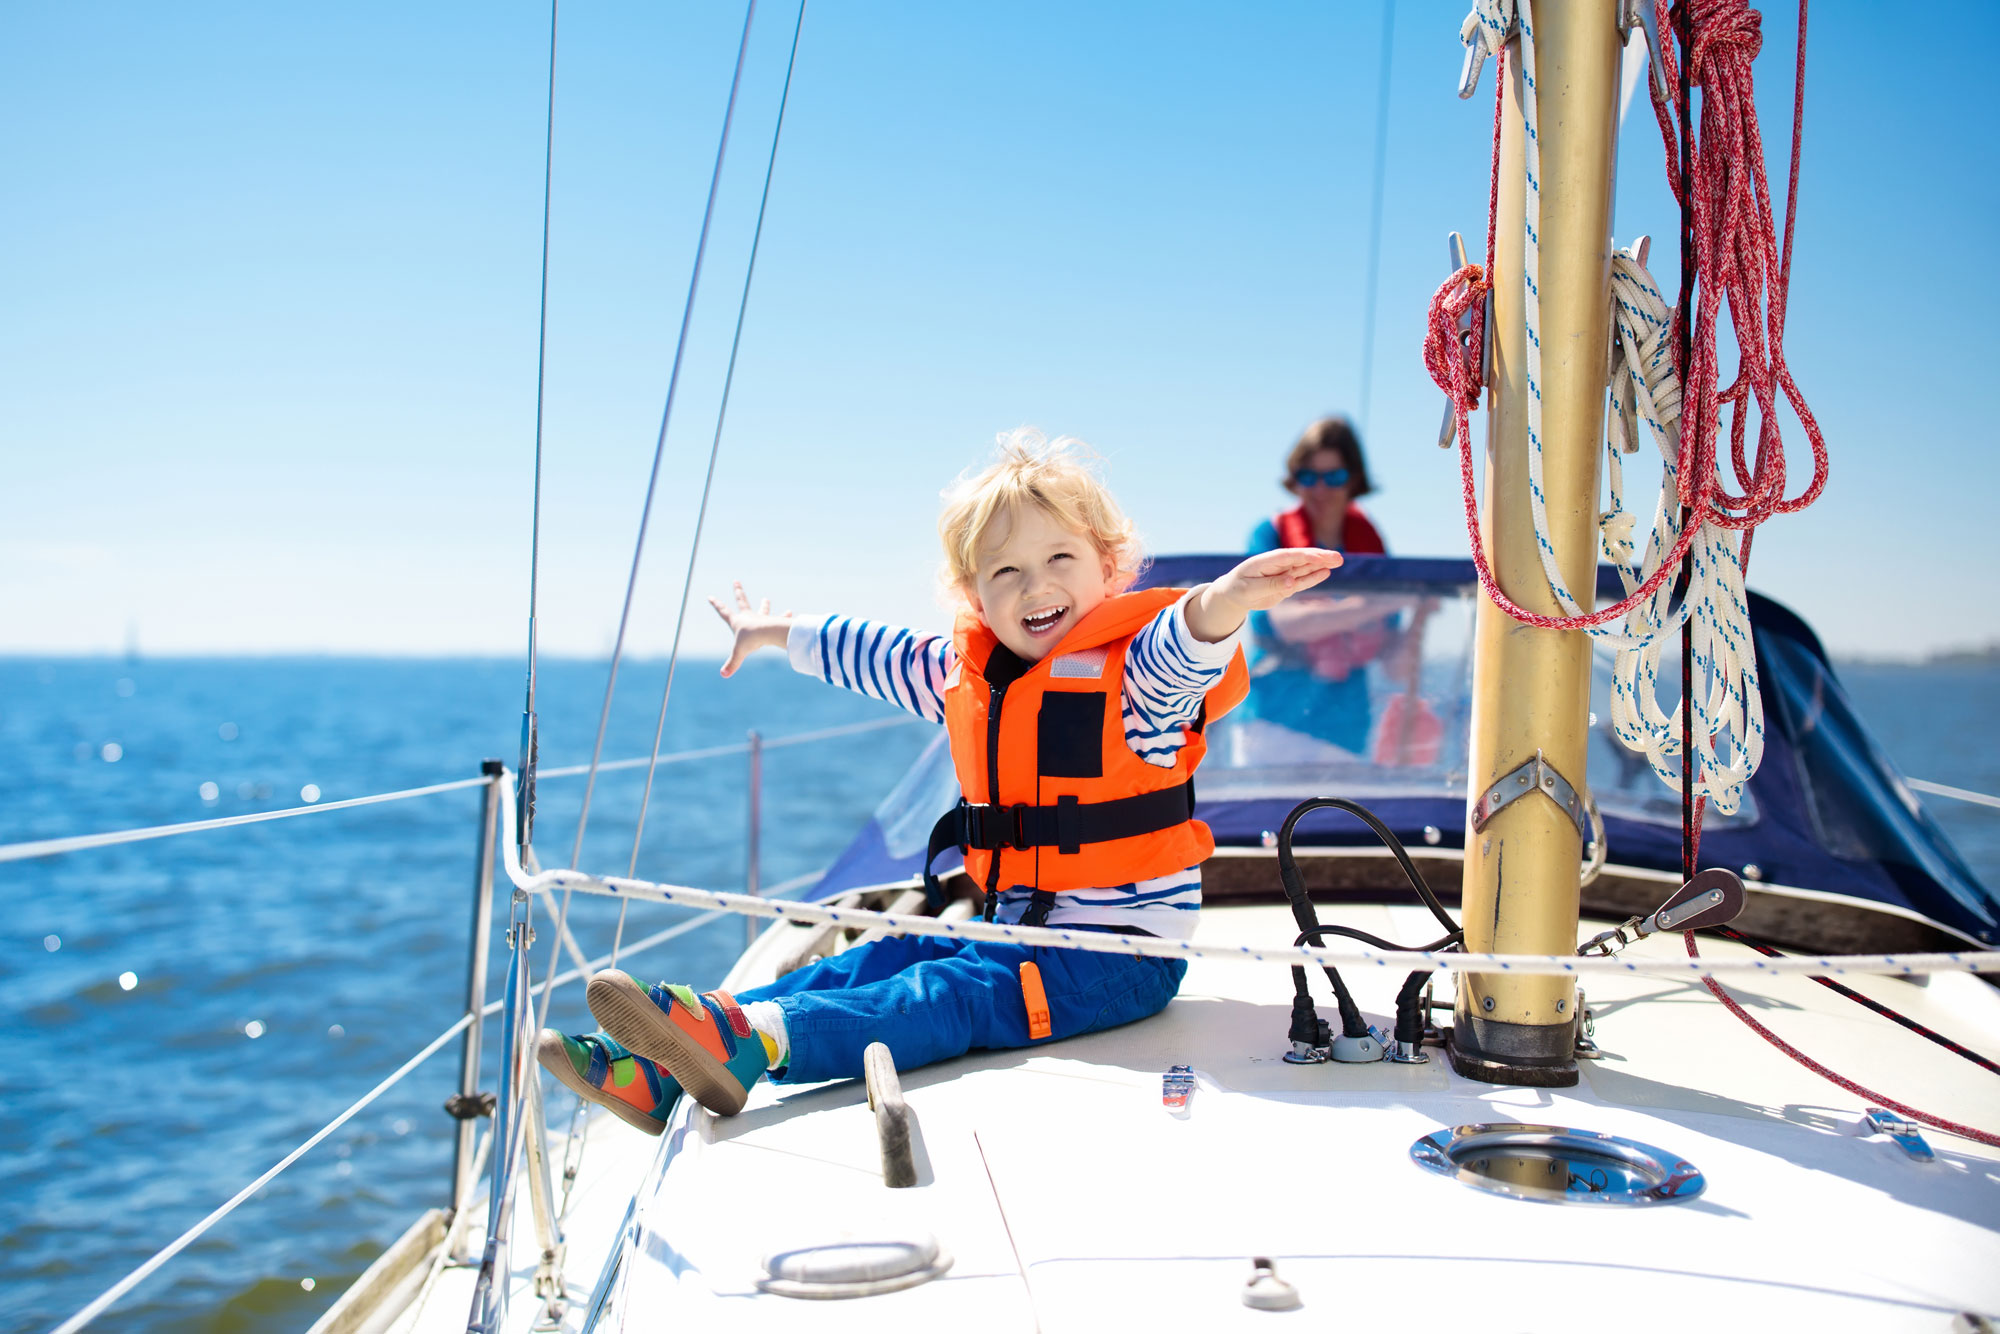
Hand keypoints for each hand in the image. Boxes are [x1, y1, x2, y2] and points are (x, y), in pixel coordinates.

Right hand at [708, 581, 793, 676]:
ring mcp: (761, 618)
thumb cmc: (751, 640)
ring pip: (762, 609)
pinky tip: (789, 613)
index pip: (723, 612)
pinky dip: (783, 616)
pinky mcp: (773, 621)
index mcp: (737, 621)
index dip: (716, 605)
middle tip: (736, 581)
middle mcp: (749, 617)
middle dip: (738, 591)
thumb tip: (723, 675)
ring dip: (764, 604)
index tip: (710, 596)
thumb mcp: (739, 653)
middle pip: (742, 601)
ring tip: (766, 599)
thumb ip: (732, 664)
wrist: (768, 632)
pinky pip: (779, 618)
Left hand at [1186, 548, 1342, 641]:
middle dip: (1319, 557)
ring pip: (1305, 568)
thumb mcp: (1250, 590)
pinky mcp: (1286, 584)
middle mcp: (1277, 565)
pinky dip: (1313, 577)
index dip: (1305, 556)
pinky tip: (1326, 572)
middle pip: (1301, 559)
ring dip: (1321, 564)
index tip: (1320, 557)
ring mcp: (1283, 574)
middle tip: (1338, 557)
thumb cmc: (1238, 589)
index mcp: (1265, 561)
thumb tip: (1292, 583)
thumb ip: (1270, 585)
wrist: (1233, 594)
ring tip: (1338, 560)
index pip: (1288, 556)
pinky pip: (1302, 580)